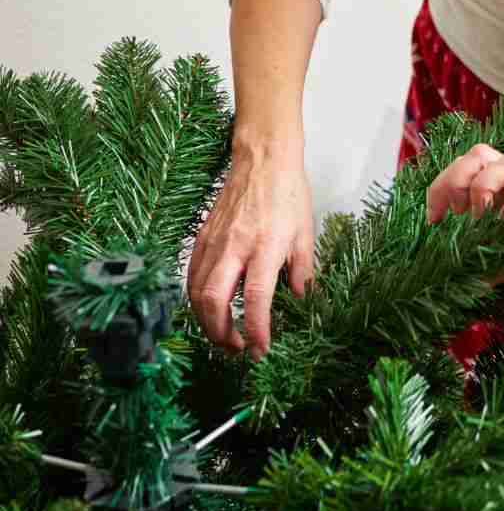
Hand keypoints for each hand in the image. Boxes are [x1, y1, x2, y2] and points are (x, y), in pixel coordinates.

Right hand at [188, 140, 314, 358]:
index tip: (260, 350)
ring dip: (206, 321)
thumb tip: (301, 301)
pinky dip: (196, 300)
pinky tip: (209, 309)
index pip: (257, 298)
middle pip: (214, 301)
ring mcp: (214, 242)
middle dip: (220, 333)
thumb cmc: (288, 194)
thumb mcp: (305, 234)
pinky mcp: (202, 238)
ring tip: (224, 336)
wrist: (263, 160)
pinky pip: (191, 276)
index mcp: (266, 247)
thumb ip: (303, 272)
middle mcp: (235, 247)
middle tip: (237, 349)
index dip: (256, 329)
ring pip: (197, 292)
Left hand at [427, 144, 503, 294]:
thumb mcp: (495, 264)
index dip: (437, 192)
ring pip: (481, 154)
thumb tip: (439, 279)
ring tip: (470, 217)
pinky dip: (489, 191)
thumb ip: (471, 264)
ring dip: (464, 184)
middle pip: (466, 156)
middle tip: (447, 219)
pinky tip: (491, 219)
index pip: (457, 170)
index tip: (433, 223)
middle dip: (446, 185)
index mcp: (495, 190)